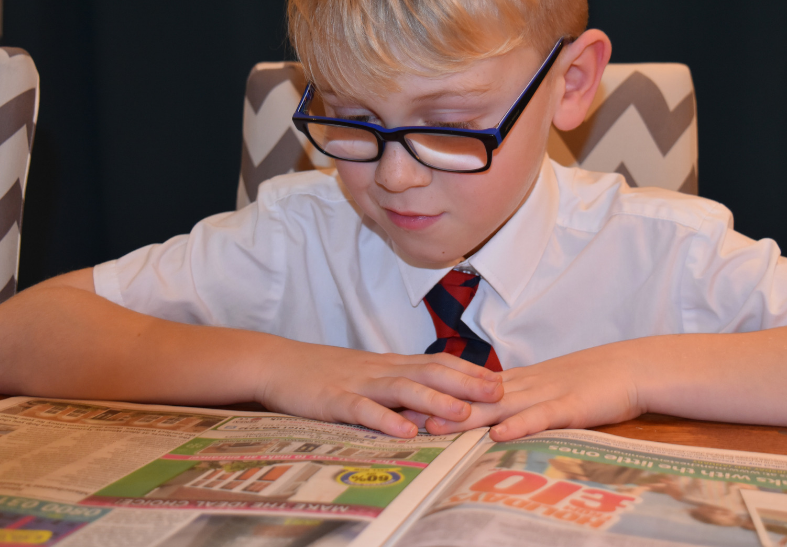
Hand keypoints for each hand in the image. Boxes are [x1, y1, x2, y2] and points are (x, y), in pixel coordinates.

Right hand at [255, 342, 503, 438]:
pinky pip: (362, 410)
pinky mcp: (334, 400)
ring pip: (401, 389)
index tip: (500, 379)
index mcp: (390, 364)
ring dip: (434, 401)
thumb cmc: (326, 372)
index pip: (437, 362)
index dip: (469, 371)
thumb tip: (432, 399)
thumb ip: (397, 384)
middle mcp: (380, 370)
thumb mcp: (367, 374)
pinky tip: (403, 431)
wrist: (279, 363)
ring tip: (462, 413)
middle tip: (498, 391)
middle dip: (465, 383)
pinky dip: (384, 419)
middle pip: (428, 372)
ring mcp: (357, 384)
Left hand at [405, 342, 642, 440]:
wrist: (631, 367)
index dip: (440, 396)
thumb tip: (494, 411)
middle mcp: (525, 386)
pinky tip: (498, 435)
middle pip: (476, 397)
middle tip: (406, 417)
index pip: (472, 388)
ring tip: (436, 428)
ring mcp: (546, 394)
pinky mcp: (569, 407)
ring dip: (467, 417)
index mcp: (519, 381)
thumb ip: (521, 398)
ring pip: (500, 406)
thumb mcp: (548, 387)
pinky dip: (518, 426)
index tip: (408, 402)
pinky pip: (540, 417)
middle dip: (441, 408)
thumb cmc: (591, 380)